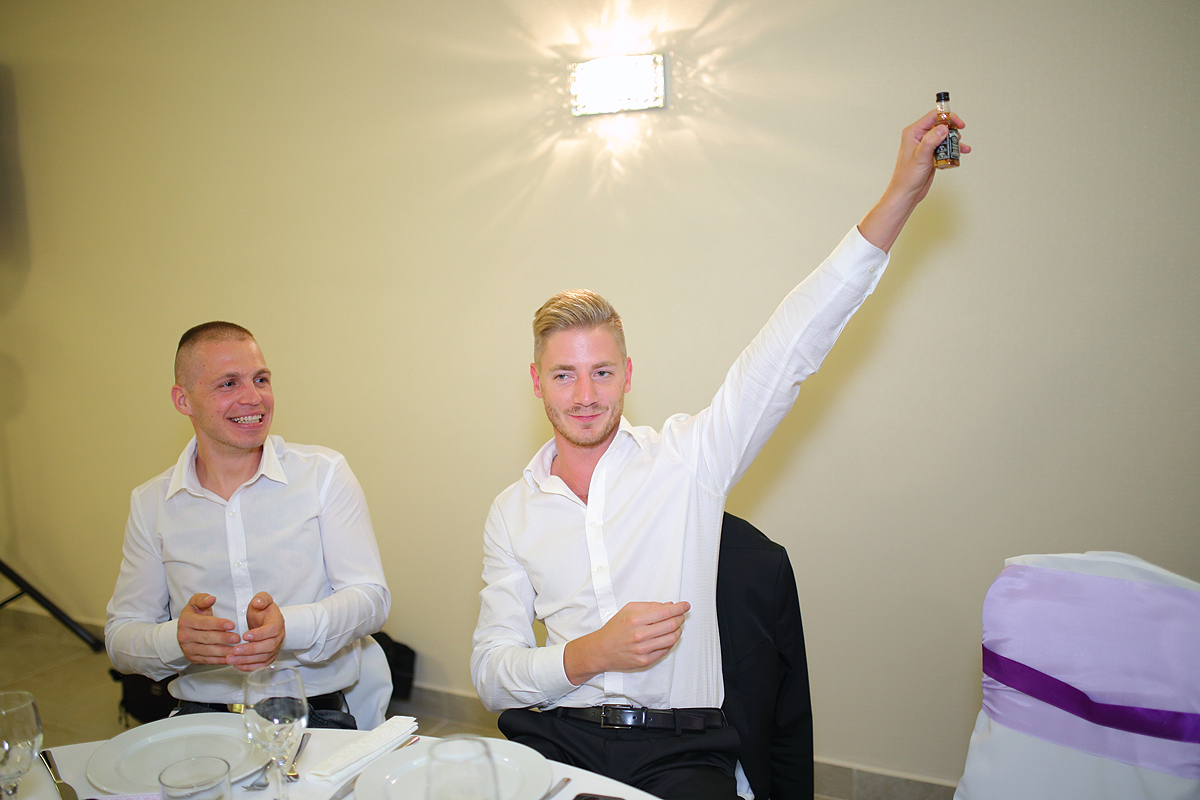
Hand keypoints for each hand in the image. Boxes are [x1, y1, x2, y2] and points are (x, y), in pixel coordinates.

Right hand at [177, 593, 238, 664]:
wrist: (184, 630)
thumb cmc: (194, 614)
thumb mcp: (195, 603)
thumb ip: (203, 599)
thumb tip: (212, 598)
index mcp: (186, 621)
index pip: (203, 623)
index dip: (218, 624)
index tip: (232, 625)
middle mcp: (185, 636)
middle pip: (206, 638)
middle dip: (223, 638)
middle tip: (237, 638)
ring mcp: (188, 649)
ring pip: (207, 651)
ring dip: (223, 651)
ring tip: (236, 650)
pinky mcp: (193, 658)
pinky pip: (208, 660)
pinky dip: (220, 660)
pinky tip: (230, 658)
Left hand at [229, 591, 285, 670]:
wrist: (267, 621)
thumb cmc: (263, 611)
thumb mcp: (262, 599)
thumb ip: (261, 598)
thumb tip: (257, 603)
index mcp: (277, 622)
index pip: (272, 630)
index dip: (259, 634)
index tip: (244, 635)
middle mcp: (278, 637)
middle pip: (268, 646)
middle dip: (250, 650)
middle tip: (234, 650)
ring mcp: (275, 648)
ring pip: (263, 657)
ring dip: (246, 660)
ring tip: (231, 659)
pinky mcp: (269, 656)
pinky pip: (261, 665)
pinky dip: (249, 667)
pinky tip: (237, 665)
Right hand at [563, 601, 690, 685]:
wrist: (601, 650)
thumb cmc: (614, 629)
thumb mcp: (628, 610)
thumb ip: (649, 606)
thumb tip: (669, 606)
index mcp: (635, 619)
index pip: (665, 612)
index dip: (679, 608)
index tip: (685, 606)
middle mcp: (639, 635)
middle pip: (671, 625)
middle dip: (680, 618)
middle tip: (681, 615)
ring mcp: (643, 650)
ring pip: (671, 639)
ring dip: (678, 631)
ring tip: (676, 626)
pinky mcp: (645, 661)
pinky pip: (665, 651)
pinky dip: (670, 643)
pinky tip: (667, 637)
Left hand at [859, 109, 970, 252]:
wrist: (906, 193)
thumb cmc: (907, 177)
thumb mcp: (920, 157)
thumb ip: (931, 141)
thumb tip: (943, 128)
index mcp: (913, 133)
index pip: (933, 117)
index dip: (948, 118)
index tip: (958, 125)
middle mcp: (919, 137)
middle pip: (941, 126)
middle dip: (952, 131)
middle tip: (958, 139)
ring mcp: (925, 146)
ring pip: (944, 137)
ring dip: (954, 142)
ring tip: (960, 149)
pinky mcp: (930, 155)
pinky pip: (944, 148)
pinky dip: (952, 150)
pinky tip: (959, 154)